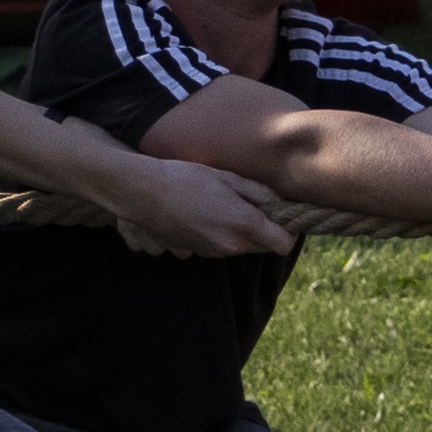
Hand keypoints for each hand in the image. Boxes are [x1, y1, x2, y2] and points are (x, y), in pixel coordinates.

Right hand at [99, 155, 291, 261]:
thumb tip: (280, 202)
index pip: (283, 244)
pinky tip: (209, 213)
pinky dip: (224, 235)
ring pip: (243, 247)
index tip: (284, 214)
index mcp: (242, 224)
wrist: (143, 193)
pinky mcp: (198, 253)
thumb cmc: (184, 178)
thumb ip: (258, 193)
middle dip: (267, 231)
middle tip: (257, 206)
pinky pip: (222, 247)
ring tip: (226, 205)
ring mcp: (212, 252)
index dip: (289, 230)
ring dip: (244, 232)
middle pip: (265, 247)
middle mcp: (230, 245)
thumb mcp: (226, 178)